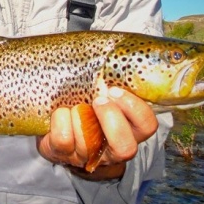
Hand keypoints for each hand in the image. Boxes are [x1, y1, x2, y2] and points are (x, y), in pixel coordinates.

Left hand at [37, 86, 157, 179]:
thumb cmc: (85, 99)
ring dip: (80, 116)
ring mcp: (88, 155)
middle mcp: (112, 148)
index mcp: (129, 129)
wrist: (56, 119)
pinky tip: (61, 112)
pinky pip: (63, 140)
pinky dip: (61, 120)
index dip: (134, 109)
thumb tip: (111, 48)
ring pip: (89, 143)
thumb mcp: (103, 89)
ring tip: (75, 104)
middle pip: (125, 148)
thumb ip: (111, 78)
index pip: (147, 126)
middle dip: (110, 118)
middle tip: (97, 99)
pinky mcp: (63, 154)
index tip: (114, 90)